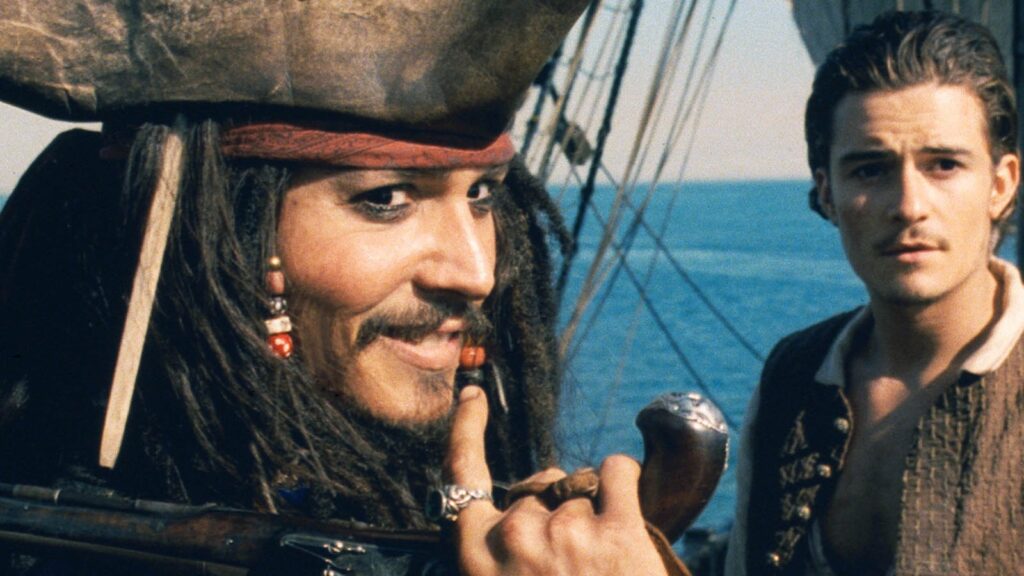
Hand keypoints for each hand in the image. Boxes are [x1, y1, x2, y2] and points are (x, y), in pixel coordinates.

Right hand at [445, 385, 669, 575]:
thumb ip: (502, 555)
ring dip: (593, 509)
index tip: (473, 398)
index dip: (465, 431)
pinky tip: (626, 502)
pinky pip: (616, 471)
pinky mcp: (619, 530)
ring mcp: (568, 531)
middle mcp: (516, 536)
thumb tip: (521, 507)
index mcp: (479, 557)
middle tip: (577, 551)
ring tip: (603, 558)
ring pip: (580, 485)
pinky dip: (622, 479)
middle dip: (557, 505)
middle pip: (537, 486)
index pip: (461, 477)